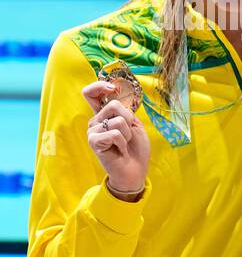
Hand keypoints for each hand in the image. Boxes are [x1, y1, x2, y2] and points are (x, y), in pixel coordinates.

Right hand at [82, 81, 149, 196]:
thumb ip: (126, 111)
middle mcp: (95, 121)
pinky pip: (114, 133)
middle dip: (129, 120)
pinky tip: (120, 151)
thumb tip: (117, 96)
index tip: (113, 89)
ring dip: (127, 134)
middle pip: (113, 105)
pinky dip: (123, 142)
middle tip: (128, 135)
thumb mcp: (135, 125)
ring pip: (118, 120)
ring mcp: (92, 131)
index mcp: (104, 115)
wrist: (135, 170)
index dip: (100, 86)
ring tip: (124, 144)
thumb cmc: (135, 149)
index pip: (91, 93)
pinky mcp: (93, 141)